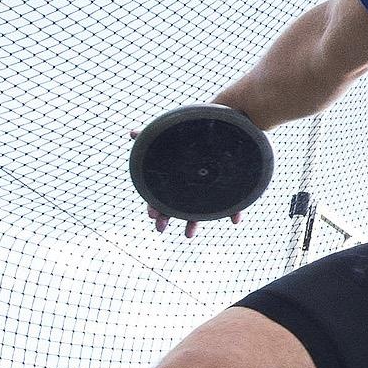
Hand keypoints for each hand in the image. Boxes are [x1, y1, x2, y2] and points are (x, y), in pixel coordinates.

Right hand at [134, 117, 248, 237]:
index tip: (151, 214)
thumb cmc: (194, 137)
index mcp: (177, 180)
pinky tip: (235, 219)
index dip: (154, 206)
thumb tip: (131, 133)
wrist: (224, 132)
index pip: (161, 196)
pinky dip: (235, 212)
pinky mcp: (231, 190)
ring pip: (201, 212)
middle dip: (166, 219)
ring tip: (187, 235)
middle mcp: (192, 189)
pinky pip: (234, 205)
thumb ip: (151, 136)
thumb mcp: (171, 136)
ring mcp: (210, 192)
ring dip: (193, 224)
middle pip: (175, 208)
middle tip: (159, 229)